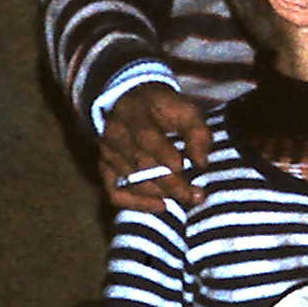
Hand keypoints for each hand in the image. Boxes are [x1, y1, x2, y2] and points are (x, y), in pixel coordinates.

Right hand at [98, 83, 210, 210]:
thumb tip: (202, 163)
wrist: (130, 100)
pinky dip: (136, 204)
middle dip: (170, 183)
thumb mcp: (186, 110)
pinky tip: (160, 206)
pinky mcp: (105, 168)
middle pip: (140, 164)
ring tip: (187, 198)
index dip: (163, 153)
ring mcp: (108, 153)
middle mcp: (116, 134)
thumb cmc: (164, 108)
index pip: (145, 137)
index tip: (182, 167)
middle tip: (195, 195)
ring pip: (130, 181)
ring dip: (160, 194)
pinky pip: (114, 193)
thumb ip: (197, 133)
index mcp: (135, 114)